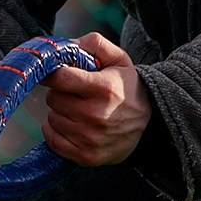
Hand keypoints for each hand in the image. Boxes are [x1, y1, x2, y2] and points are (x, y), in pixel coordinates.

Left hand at [42, 32, 151, 166]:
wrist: (148, 125)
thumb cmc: (127, 89)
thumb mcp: (119, 60)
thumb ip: (95, 44)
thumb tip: (67, 44)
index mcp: (104, 89)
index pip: (60, 78)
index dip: (51, 73)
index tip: (52, 73)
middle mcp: (96, 115)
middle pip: (53, 99)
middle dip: (60, 93)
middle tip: (74, 93)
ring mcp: (90, 138)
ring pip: (51, 118)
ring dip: (59, 112)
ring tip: (78, 110)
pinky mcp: (85, 156)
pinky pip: (52, 139)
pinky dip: (56, 130)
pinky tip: (72, 125)